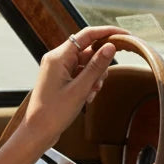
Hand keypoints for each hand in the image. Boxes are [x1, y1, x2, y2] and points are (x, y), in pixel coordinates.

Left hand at [21, 26, 119, 150]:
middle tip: (99, 83)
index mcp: (58, 57)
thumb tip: (111, 46)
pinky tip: (87, 97)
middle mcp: (57, 59)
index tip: (125, 35)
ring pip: (87, 64)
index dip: (107, 32)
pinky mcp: (61, 78)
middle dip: (100, 65)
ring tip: (90, 93)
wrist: (38, 131)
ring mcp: (58, 69)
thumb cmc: (54, 112)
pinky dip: (88, 83)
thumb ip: (96, 66)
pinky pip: (81, 73)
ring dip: (95, 77)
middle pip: (88, 50)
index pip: (87, 35)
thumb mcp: (80, 89)